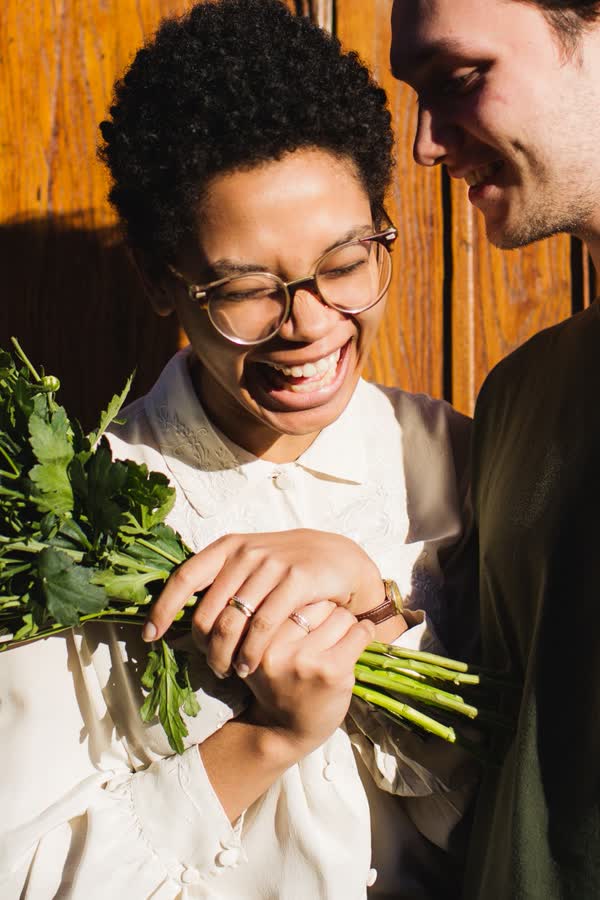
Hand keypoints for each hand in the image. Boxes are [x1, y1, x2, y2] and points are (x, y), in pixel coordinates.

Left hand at [143, 529, 383, 677]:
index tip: (150, 636)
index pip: (184, 578)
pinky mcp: (297, 581)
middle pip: (207, 611)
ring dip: (225, 656)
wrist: (339, 558)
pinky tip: (250, 668)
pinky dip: (251, 653)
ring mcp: (272, 565)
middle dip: (204, 647)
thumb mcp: (250, 564)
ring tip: (229, 673)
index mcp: (228, 547)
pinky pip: (263, 626)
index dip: (163, 609)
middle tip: (210, 667)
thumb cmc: (287, 567)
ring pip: (233, 623)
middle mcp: (246, 553)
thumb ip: (220, 583)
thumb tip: (177, 616)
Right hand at [244, 600, 374, 756]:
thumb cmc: (273, 680)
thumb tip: (298, 576)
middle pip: (317, 602)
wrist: (280, 730)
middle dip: (326, 613)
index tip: (306, 619)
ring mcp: (303, 659)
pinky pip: (359, 633)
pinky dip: (363, 634)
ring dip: (345, 626)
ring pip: (340, 615)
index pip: (290, 592)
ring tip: (335, 643)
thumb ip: (269, 615)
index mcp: (253, 633)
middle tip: (322, 633)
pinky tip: (355, 644)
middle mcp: (274, 644)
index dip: (305, 602)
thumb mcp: (258, 646)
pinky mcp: (330, 672)